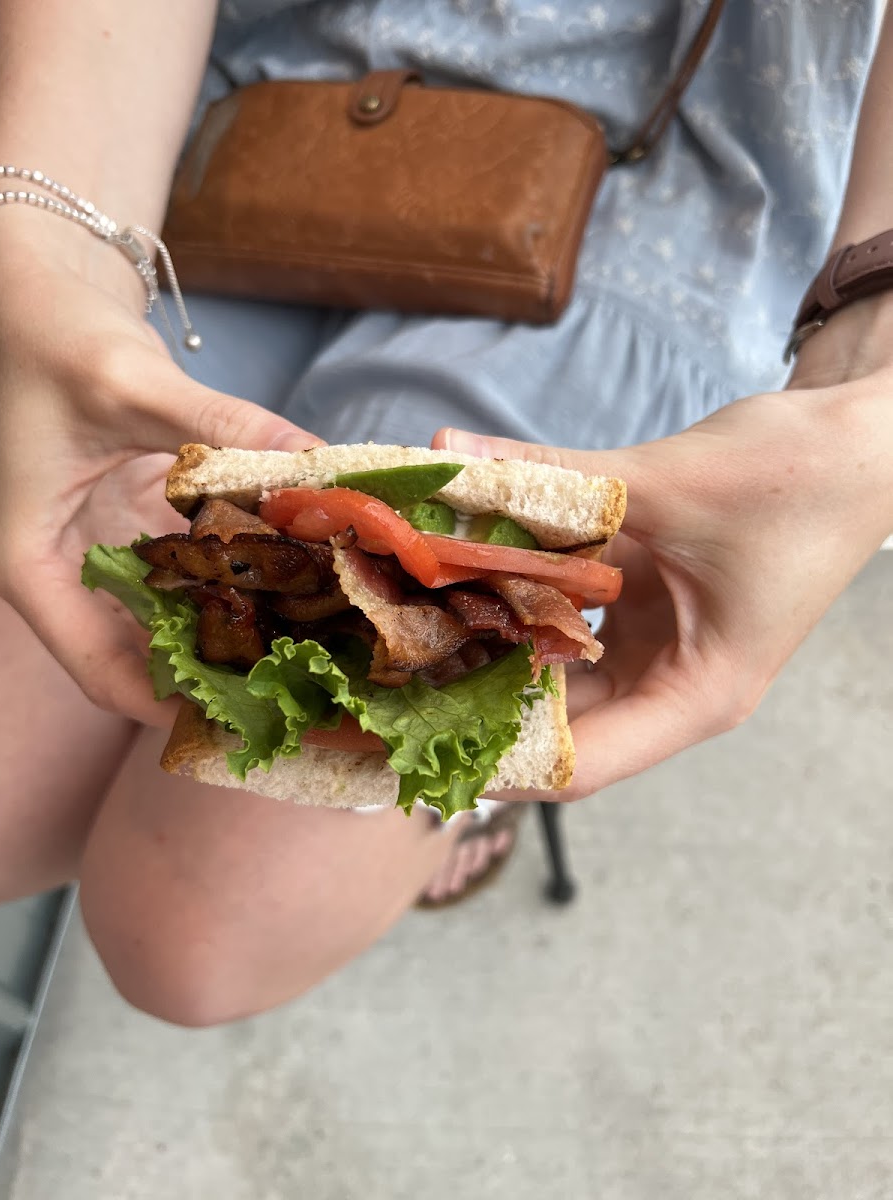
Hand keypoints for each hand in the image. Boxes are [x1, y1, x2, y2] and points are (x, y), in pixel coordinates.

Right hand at [0, 216, 321, 725]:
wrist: (31, 289)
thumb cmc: (44, 335)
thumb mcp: (128, 385)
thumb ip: (223, 426)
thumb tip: (319, 460)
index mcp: (33, 565)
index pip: (99, 670)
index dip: (171, 705)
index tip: (248, 716)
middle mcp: (68, 568)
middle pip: (146, 651)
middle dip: (222, 669)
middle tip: (306, 679)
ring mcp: (104, 545)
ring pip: (175, 611)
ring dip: (238, 620)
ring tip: (317, 633)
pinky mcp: (137, 519)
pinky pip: (191, 562)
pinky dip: (238, 565)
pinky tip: (297, 564)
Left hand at [433, 371, 892, 798]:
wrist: (856, 439)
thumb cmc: (797, 480)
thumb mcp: (667, 484)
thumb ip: (553, 477)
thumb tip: (446, 454)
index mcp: (694, 692)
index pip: (579, 764)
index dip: (495, 765)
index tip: (414, 745)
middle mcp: (669, 680)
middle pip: (556, 721)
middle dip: (473, 702)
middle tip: (385, 683)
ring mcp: (654, 641)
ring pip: (554, 664)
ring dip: (489, 642)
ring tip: (403, 627)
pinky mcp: (642, 599)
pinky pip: (567, 609)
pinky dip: (519, 589)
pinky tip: (459, 564)